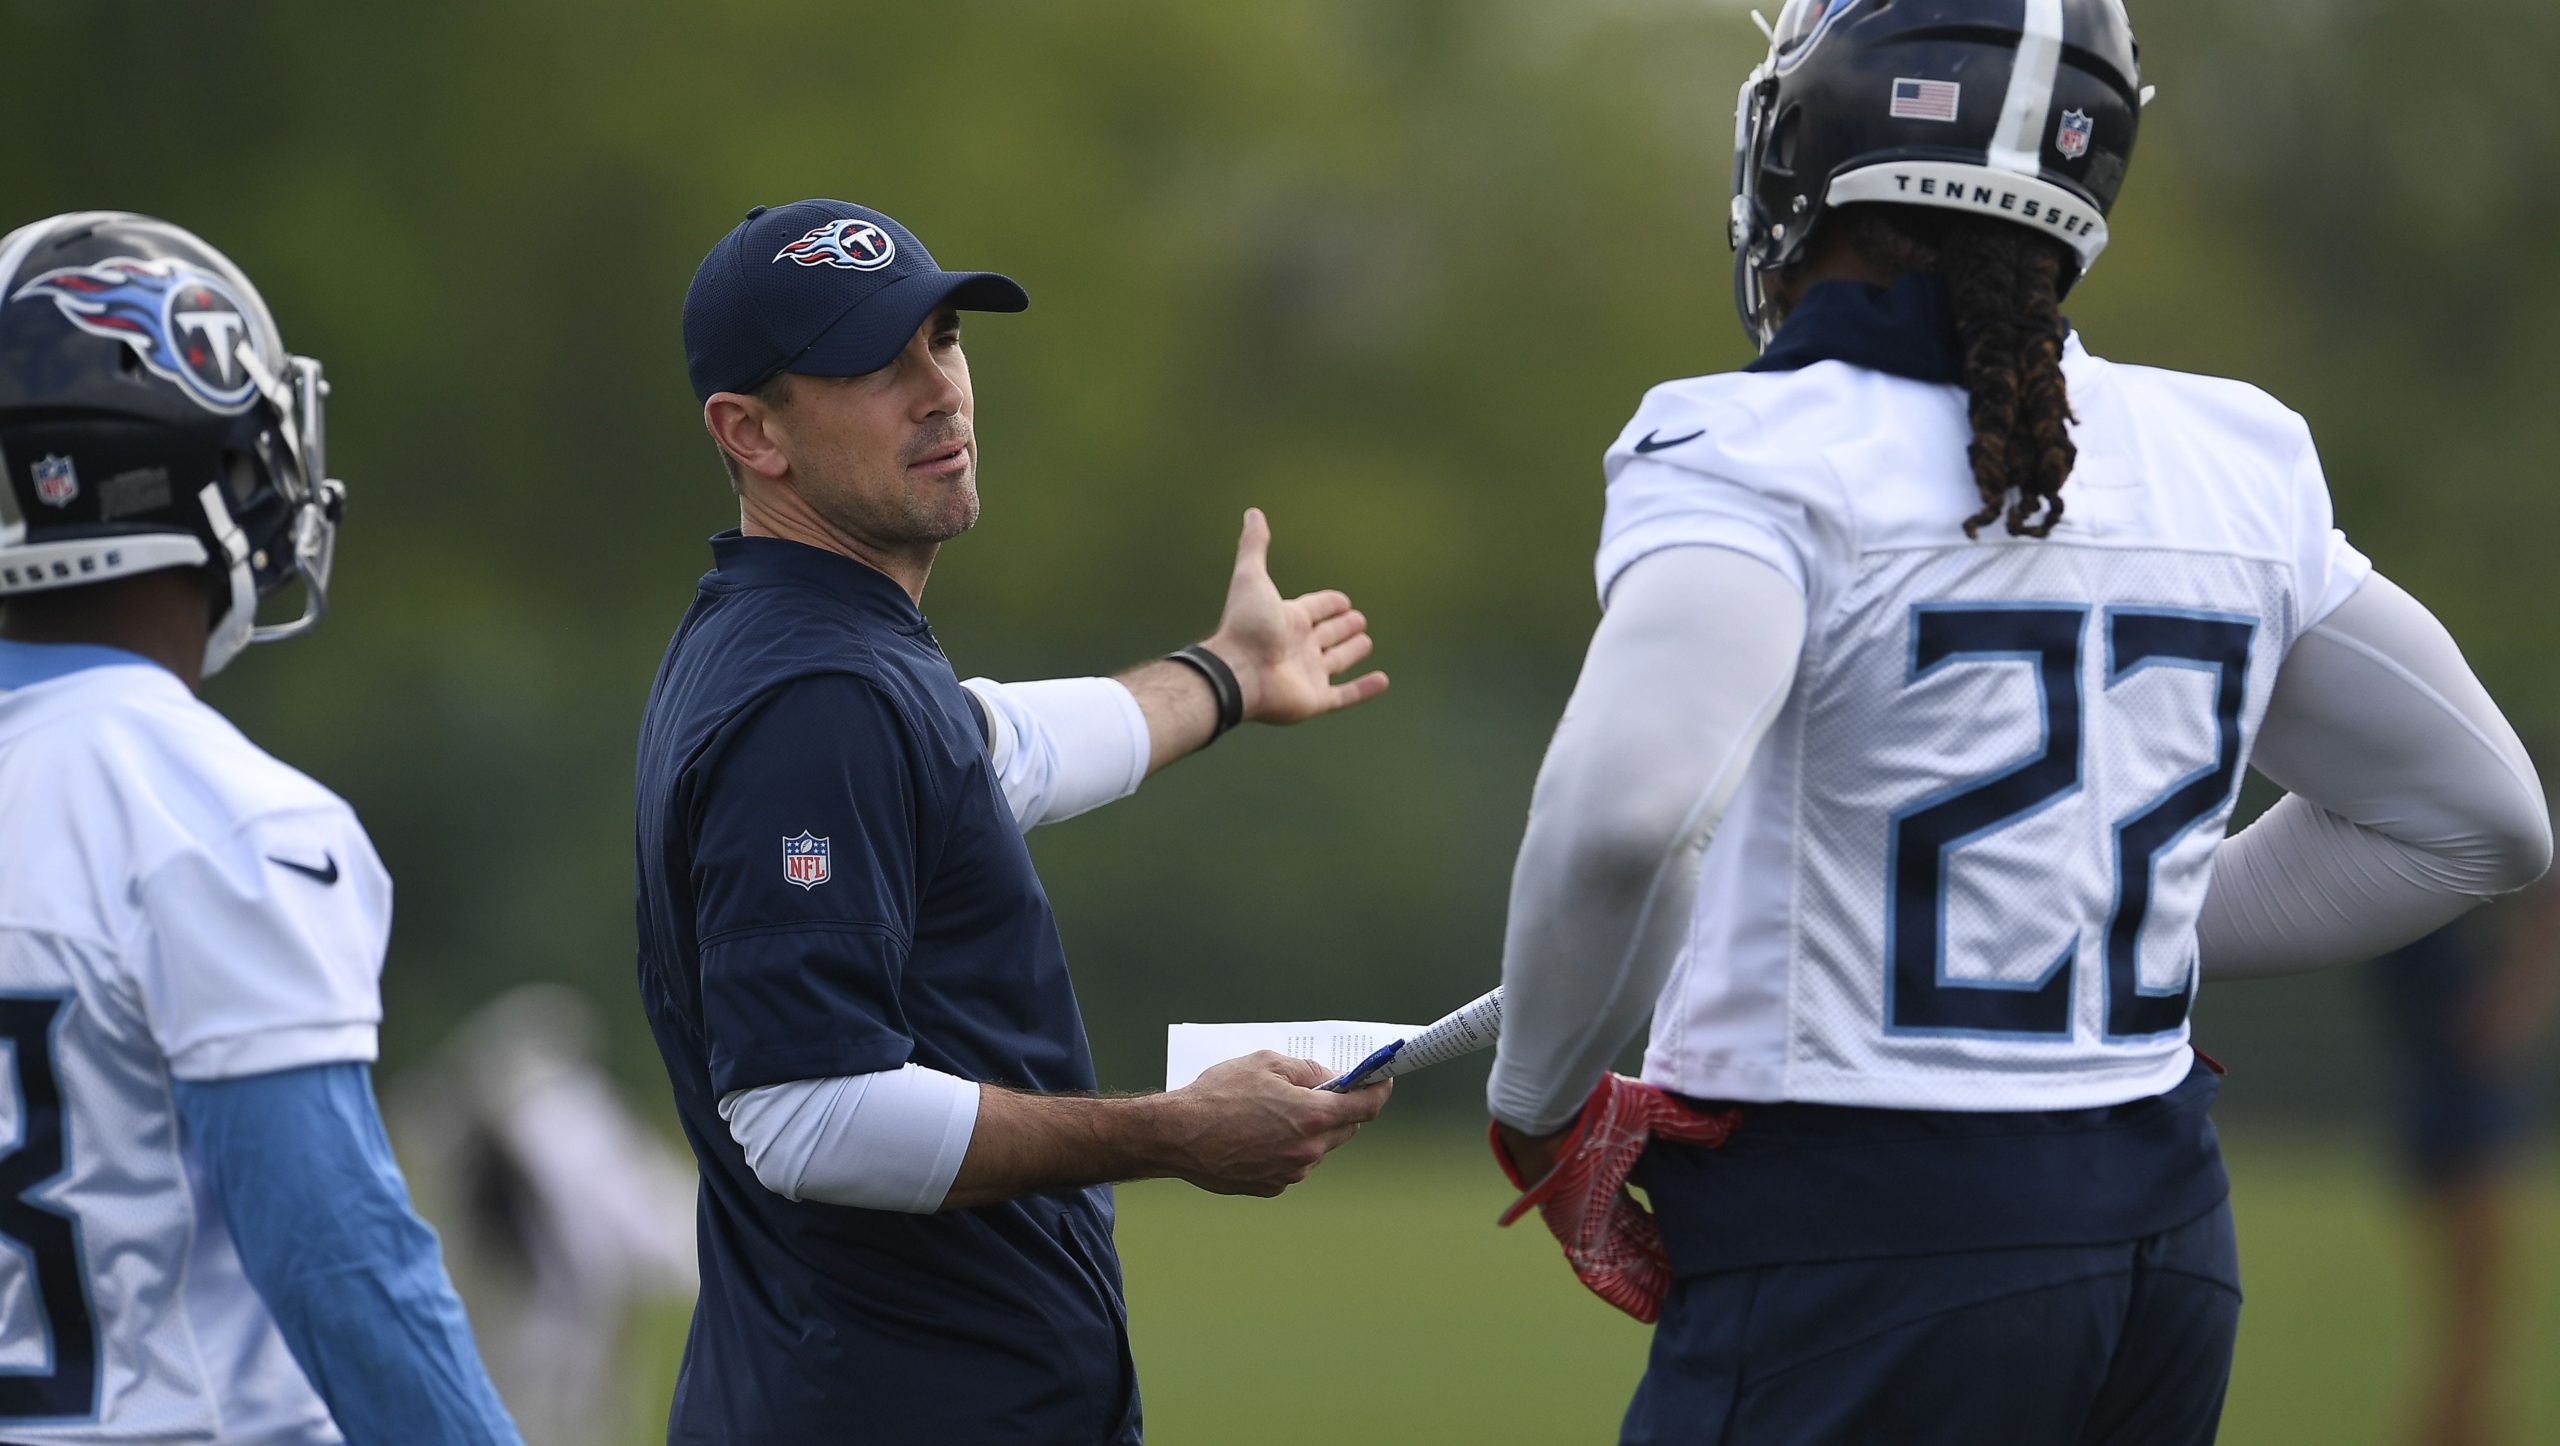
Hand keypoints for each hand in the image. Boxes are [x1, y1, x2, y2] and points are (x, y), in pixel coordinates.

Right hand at [1158, 1051, 1391, 1196]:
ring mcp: (1291, 1173)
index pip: (1366, 1107)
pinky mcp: (1272, 1187)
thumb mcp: (1265, 1064)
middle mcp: (1308, 1150)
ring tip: (1274, 1113)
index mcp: (1312, 1116)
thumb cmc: (1217, 1094)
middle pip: (1345, 1129)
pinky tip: (1258, 1135)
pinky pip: (1293, 1165)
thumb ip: (1306, 1070)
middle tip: (1321, 1091)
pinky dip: (1286, 1149)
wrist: (1176, 1135)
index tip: (1383, 1080)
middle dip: (1339, 1109)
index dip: (1379, 1091)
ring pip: (1317, 1148)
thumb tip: (1329, 1078)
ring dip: (1309, 1131)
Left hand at [1201, 508, 1389, 724]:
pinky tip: (1383, 680)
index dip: (1328, 603)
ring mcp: (1307, 675)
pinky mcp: (1315, 700)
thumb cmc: (1246, 625)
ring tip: (1366, 641)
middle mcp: (1297, 647)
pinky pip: (1345, 695)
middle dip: (1342, 626)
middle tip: (1359, 619)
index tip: (1343, 599)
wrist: (1239, 671)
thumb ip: (1254, 547)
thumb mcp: (1251, 577)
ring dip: (1351, 652)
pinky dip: (1364, 689)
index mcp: (1287, 620)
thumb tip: (1252, 512)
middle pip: (1326, 634)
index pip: (1314, 608)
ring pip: (1336, 662)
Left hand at [1489, 1076, 1739, 1323]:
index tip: (1696, 1242)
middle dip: (1665, 1262)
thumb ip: (1689, 1125)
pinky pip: (1602, 1276)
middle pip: (1638, 1243)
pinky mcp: (1576, 1239)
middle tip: (1698, 1281)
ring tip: (1682, 1306)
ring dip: (1651, 1284)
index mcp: (1616, 1175)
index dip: (1669, 1230)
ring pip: (1625, 1264)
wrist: (1557, 1120)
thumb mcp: (1654, 1115)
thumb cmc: (1600, 1110)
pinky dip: (1626, 1294)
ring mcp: (1587, 1224)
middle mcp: (1601, 1204)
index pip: (1646, 1213)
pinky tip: (1651, 1312)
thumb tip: (1732, 1124)